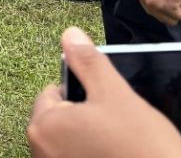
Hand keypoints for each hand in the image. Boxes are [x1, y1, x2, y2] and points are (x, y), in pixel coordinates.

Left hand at [26, 28, 180, 157]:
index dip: (82, 94)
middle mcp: (40, 151)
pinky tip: (116, 157)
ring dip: (89, 142)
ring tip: (119, 147)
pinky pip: (77, 157)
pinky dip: (92, 156)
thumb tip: (70, 35)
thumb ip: (89, 64)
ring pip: (70, 143)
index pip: (52, 93)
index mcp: (44, 125)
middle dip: (84, 119)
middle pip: (60, 120)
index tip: (105, 105)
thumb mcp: (116, 96)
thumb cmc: (141, 150)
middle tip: (116, 128)